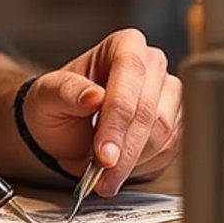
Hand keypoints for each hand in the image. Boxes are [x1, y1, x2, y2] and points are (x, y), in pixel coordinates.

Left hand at [20, 29, 181, 194]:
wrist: (63, 126)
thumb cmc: (56, 104)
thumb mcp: (47, 95)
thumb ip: (66, 92)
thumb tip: (93, 96)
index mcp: (124, 45)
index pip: (130, 75)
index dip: (117, 119)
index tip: (103, 154)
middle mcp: (152, 65)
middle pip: (150, 111)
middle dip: (125, 150)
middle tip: (102, 177)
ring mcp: (168, 95)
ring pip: (164, 135)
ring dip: (132, 163)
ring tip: (103, 175)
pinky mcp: (176, 124)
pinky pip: (169, 152)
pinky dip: (142, 167)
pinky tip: (119, 168)